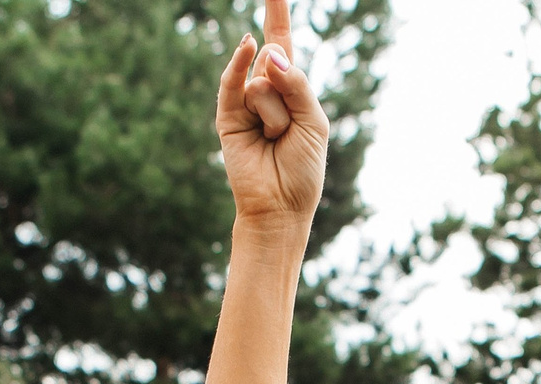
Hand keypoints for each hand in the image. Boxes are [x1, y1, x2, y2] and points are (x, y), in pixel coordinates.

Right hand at [216, 0, 327, 232]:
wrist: (281, 206)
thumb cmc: (302, 169)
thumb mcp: (314, 122)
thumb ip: (296, 84)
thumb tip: (265, 51)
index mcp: (290, 89)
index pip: (282, 42)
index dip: (277, 13)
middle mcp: (266, 89)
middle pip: (277, 60)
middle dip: (289, 93)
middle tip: (288, 131)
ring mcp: (245, 101)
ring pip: (263, 82)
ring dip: (277, 116)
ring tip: (275, 140)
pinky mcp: (227, 115)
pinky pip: (234, 81)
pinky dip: (239, 64)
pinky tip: (245, 44)